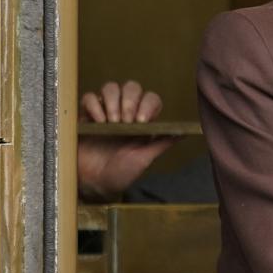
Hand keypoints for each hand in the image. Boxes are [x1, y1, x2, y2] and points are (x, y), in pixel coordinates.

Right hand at [77, 80, 176, 201]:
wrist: (94, 185)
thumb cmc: (121, 173)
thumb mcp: (145, 159)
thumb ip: (163, 143)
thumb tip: (187, 132)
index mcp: (142, 121)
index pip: (150, 98)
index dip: (147, 104)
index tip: (141, 121)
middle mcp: (125, 112)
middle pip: (131, 87)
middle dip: (130, 101)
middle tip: (125, 121)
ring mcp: (105, 112)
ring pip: (111, 87)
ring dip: (113, 101)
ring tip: (111, 121)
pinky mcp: (86, 115)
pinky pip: (89, 97)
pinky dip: (94, 105)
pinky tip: (97, 121)